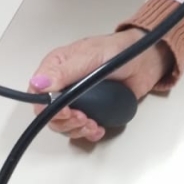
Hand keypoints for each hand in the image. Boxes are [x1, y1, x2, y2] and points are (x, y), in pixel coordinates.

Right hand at [28, 28, 173, 141]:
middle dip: (66, 122)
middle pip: (50, 114)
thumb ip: (64, 72)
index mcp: (56, 68)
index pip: (38, 94)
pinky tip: (98, 129)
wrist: (146, 61)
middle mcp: (64, 85)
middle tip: (83, 118)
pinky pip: (82, 128)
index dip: (47, 109)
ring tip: (92, 124)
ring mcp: (79, 99)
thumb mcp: (89, 57)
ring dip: (77, 129)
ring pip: (65, 124)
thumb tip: (38, 84)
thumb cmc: (119, 51)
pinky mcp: (93, 109)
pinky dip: (88, 133)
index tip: (66, 112)